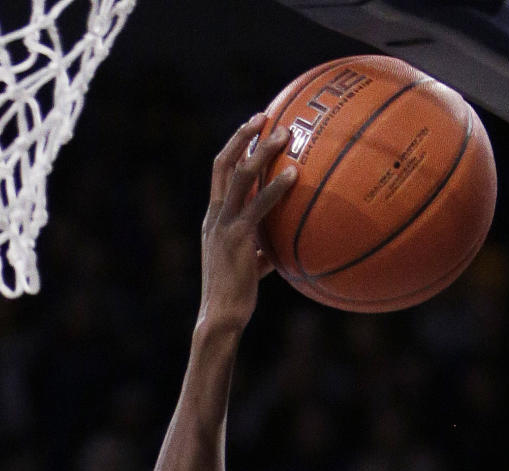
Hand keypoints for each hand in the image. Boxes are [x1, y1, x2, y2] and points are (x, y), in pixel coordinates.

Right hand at [197, 115, 296, 330]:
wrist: (221, 316)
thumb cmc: (236, 295)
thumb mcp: (248, 266)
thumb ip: (261, 250)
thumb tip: (281, 248)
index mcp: (213, 218)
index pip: (220, 172)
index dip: (234, 147)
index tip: (252, 128)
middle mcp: (214, 216)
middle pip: (224, 163)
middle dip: (243, 136)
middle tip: (266, 116)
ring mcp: (224, 225)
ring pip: (241, 176)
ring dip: (262, 151)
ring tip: (285, 135)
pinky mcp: (238, 239)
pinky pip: (258, 206)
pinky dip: (276, 187)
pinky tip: (294, 176)